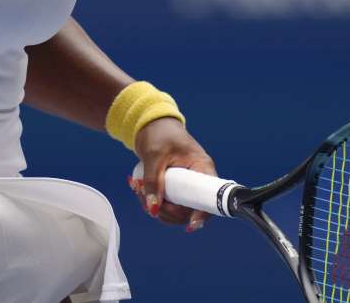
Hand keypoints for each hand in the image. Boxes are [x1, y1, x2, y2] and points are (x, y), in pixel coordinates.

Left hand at [129, 118, 215, 232]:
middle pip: (191, 209)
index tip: (191, 225)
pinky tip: (141, 191)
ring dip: (157, 208)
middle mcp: (198, 178)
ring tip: (139, 190)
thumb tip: (154, 208)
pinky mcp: (176, 188)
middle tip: (150, 202)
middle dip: (169, 212)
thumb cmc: (158, 133)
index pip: (210, 196)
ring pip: (178, 210)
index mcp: (202, 167)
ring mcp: (187, 184)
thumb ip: (154, 181)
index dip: (203, 214)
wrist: (150, 124)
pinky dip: (154, 203)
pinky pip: (169, 204)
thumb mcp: (154, 156)